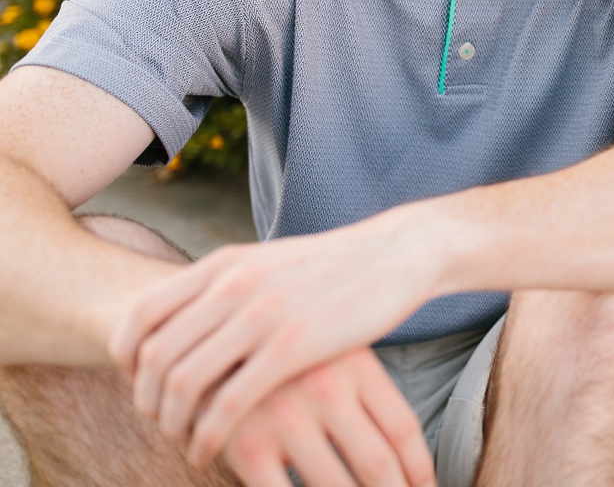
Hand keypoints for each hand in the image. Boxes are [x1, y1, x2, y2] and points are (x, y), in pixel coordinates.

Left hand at [110, 220, 435, 464]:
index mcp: (223, 265)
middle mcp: (232, 287)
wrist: (397, 253)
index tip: (142, 382)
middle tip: (159, 421)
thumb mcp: (269, 262)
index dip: (127, 358)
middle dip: (146, 400)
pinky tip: (208, 449)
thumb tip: (192, 314)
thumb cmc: (336, 265)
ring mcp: (261, 316)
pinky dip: (206, 435)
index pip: (141, 315)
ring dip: (171, 423)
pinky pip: (226, 405)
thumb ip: (228, 283)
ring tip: (183, 439)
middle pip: (153, 356)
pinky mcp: (292, 348)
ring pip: (181, 383)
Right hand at [221, 348, 435, 486]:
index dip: (420, 469)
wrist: (204, 327)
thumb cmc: (281, 348)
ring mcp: (286, 418)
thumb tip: (402, 449)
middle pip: (378, 464)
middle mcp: (327, 390)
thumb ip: (363, 389)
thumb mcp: (328, 349)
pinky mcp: (244, 442)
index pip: (402, 429)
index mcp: (356, 365)